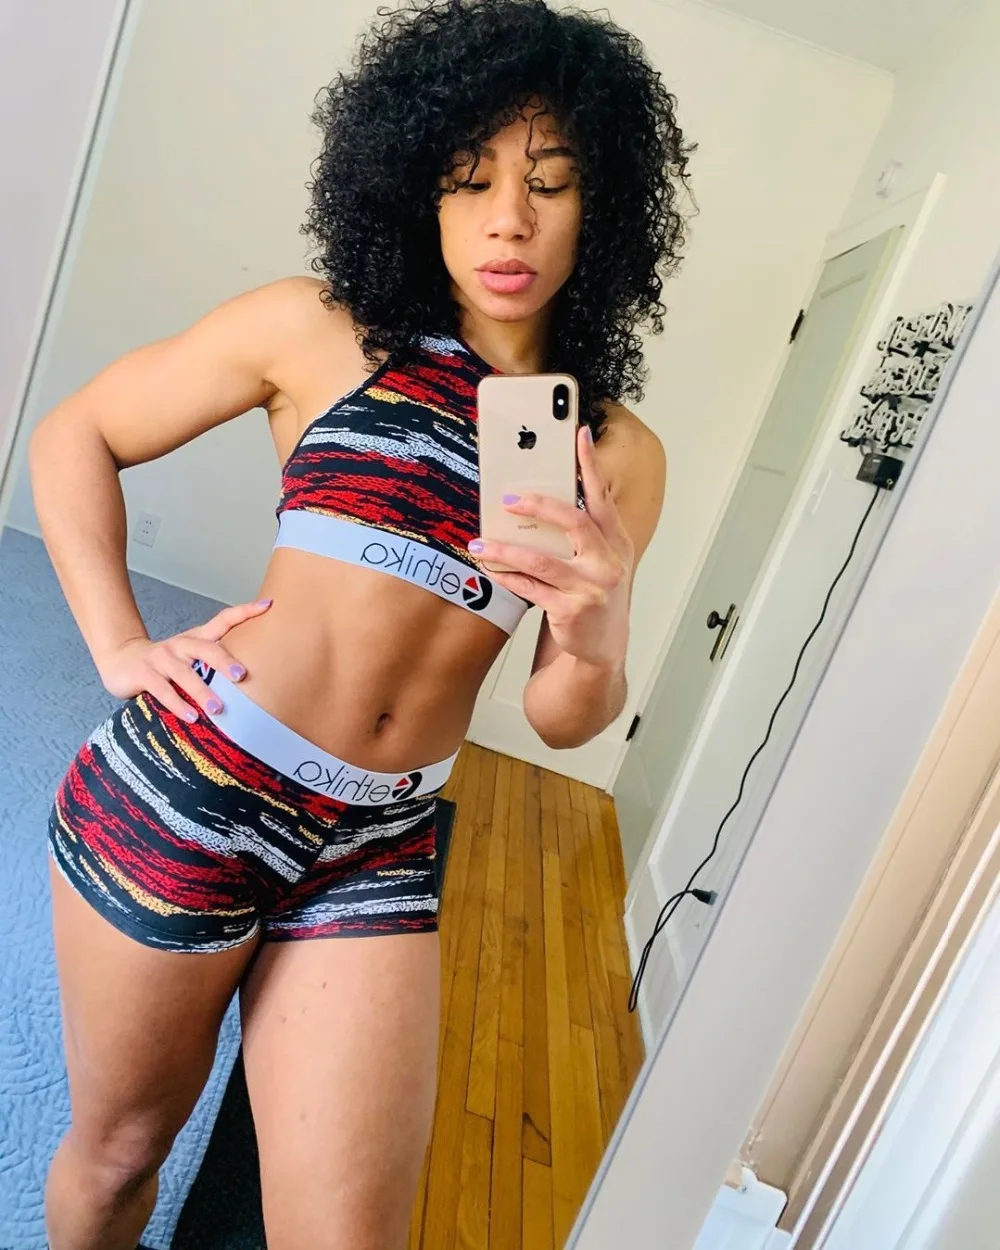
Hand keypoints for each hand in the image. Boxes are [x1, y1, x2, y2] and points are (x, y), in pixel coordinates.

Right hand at [97, 597, 273, 721]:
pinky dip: (178, 705)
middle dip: (223, 661)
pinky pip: (163, 691)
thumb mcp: (191, 656)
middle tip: (241, 675)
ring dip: (202, 692)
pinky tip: (191, 717)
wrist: (121, 661)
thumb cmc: (167, 663)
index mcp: (196, 638)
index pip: (224, 620)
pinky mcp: (144, 674)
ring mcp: (161, 659)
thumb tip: (254, 673)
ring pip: (184, 674)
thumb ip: (215, 660)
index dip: (245, 612)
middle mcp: (181, 645)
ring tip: (218, 709)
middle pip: (205, 648)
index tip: (268, 604)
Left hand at [470, 426, 633, 668]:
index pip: (602, 497)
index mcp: (617, 542)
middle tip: (508, 499)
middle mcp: (608, 562)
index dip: (590, 466)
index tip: (578, 435)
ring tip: (480, 544)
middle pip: (573, 522)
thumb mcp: (601, 560)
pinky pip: (530, 587)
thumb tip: (541, 500)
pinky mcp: (570, 611)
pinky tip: (490, 569)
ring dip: (505, 550)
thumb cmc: (597, 593)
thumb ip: (585, 532)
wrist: (603, 647)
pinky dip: (507, 576)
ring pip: (540, 560)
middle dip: (538, 506)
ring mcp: (590, 588)